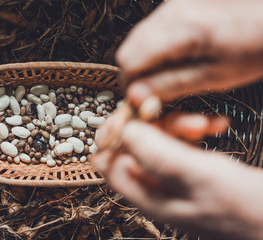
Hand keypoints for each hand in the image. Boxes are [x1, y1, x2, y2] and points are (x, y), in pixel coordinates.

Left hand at [93, 114, 262, 238]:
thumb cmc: (248, 208)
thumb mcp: (200, 177)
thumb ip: (158, 155)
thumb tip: (124, 130)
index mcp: (147, 195)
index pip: (108, 162)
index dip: (113, 135)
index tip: (131, 112)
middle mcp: (155, 187)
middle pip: (134, 145)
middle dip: (155, 125)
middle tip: (178, 116)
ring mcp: (174, 178)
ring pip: (160, 140)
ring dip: (179, 124)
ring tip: (205, 123)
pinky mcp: (192, 169)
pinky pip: (182, 142)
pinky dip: (195, 129)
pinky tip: (215, 125)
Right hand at [116, 0, 262, 106]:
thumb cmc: (257, 44)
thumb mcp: (216, 75)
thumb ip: (171, 84)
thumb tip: (136, 96)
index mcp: (180, 28)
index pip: (129, 61)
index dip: (133, 86)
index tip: (147, 102)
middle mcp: (169, 11)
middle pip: (129, 50)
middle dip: (138, 76)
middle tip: (157, 93)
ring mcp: (171, 5)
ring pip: (138, 42)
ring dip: (148, 64)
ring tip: (171, 76)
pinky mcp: (177, 6)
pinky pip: (152, 32)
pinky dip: (157, 52)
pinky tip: (178, 59)